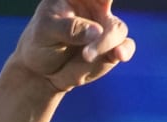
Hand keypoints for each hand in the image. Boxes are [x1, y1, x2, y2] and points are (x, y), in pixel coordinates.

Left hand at [11, 0, 135, 91]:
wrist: (41, 70)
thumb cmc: (40, 42)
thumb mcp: (45, 30)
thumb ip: (69, 28)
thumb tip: (96, 31)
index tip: (103, 2)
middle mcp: (96, 8)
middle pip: (108, 8)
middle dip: (103, 30)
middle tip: (87, 52)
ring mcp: (106, 27)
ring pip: (117, 29)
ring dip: (105, 44)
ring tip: (86, 56)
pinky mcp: (112, 47)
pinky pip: (125, 46)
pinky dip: (124, 50)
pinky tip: (120, 54)